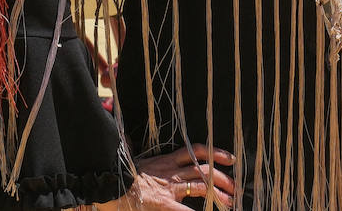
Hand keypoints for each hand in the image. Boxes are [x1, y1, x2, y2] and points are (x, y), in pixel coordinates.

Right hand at [95, 145, 235, 209]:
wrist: (107, 183)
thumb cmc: (116, 173)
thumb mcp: (128, 157)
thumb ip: (134, 148)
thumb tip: (127, 136)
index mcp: (164, 160)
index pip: (193, 151)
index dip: (214, 153)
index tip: (229, 158)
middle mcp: (170, 172)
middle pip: (203, 169)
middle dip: (222, 178)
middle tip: (235, 186)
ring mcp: (168, 188)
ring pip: (201, 185)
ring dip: (219, 194)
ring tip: (231, 201)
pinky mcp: (164, 204)